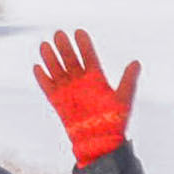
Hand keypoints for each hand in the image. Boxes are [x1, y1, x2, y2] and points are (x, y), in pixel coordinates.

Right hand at [33, 29, 135, 165]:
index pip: (89, 57)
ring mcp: (69, 91)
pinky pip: (48, 88)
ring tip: (45, 45)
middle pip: (71, 60)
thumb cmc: (114, 122)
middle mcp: (82, 82)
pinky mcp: (59, 102)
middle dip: (65, 48)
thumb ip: (128, 80)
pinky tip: (37, 67)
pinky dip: (43, 78)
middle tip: (59, 34)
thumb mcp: (123, 99)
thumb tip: (136, 62)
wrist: (100, 142)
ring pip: (58, 71)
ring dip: (51, 59)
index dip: (84, 45)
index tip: (79, 32)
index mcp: (97, 79)